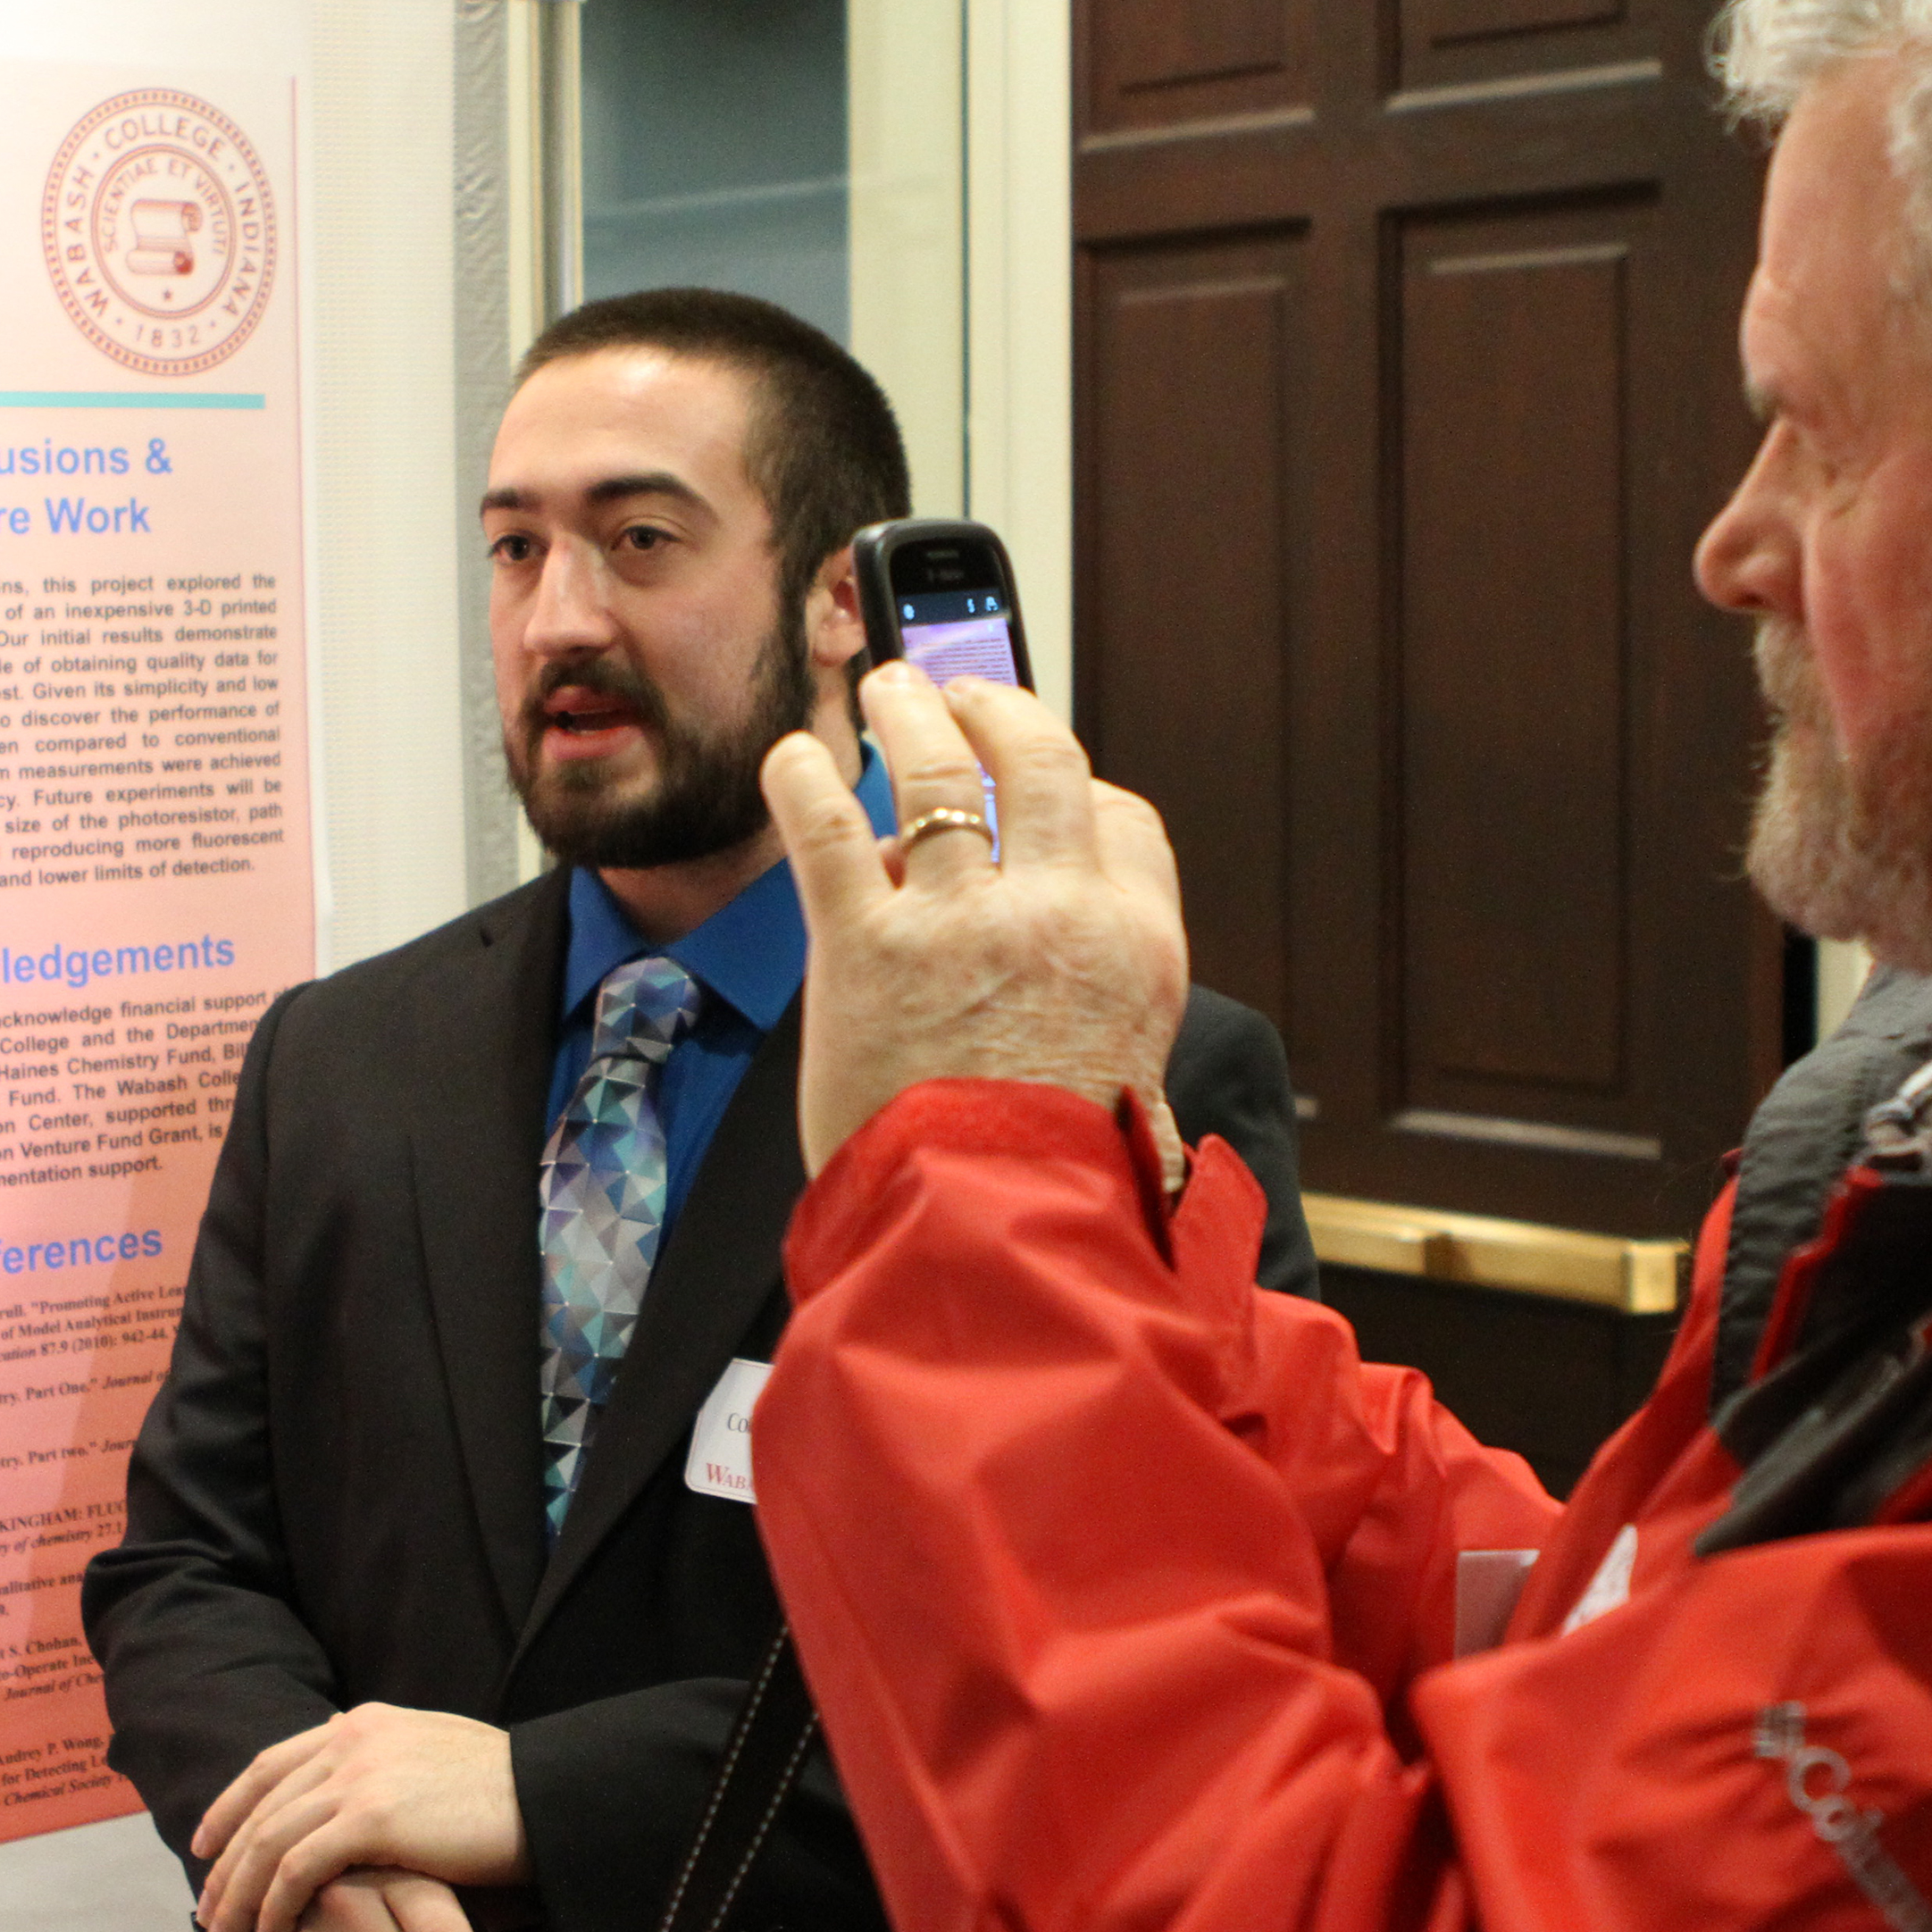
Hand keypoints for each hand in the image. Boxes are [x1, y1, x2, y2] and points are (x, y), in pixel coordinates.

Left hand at [194, 1704, 532, 1931]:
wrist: (552, 1795)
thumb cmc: (508, 1790)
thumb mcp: (437, 1756)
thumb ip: (389, 1763)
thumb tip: (356, 1776)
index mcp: (365, 1724)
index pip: (274, 1764)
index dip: (232, 1806)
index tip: (206, 1844)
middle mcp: (352, 1738)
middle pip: (262, 1806)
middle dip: (225, 1863)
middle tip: (205, 1911)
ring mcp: (359, 1775)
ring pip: (270, 1841)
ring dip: (238, 1895)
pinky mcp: (371, 1818)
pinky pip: (298, 1869)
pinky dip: (274, 1906)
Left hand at [762, 663, 1188, 1175]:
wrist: (992, 1241)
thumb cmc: (1055, 1180)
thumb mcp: (1131, 1076)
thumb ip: (1105, 997)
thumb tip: (1070, 956)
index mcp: (1136, 947)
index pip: (1122, 819)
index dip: (1078, 790)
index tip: (1040, 787)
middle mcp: (1059, 913)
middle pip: (1039, 760)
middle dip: (996, 709)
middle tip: (958, 694)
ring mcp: (959, 923)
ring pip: (936, 771)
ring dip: (908, 713)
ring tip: (887, 690)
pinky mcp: (864, 947)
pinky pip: (829, 826)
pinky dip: (806, 778)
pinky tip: (795, 760)